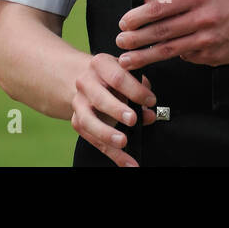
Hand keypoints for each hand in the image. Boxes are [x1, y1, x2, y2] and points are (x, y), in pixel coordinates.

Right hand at [70, 53, 155, 167]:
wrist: (81, 78)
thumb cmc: (111, 75)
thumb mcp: (125, 73)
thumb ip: (140, 89)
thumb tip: (150, 111)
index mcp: (100, 64)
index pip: (117, 76)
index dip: (135, 89)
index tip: (151, 100)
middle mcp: (86, 83)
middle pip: (99, 98)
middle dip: (116, 109)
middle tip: (133, 119)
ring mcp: (79, 103)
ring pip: (88, 121)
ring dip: (106, 133)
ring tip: (123, 142)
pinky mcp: (77, 121)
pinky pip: (92, 140)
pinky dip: (111, 154)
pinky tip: (126, 162)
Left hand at [115, 0, 228, 71]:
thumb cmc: (228, 2)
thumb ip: (173, 0)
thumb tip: (146, 4)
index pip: (161, 8)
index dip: (138, 17)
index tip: (124, 23)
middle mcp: (203, 19)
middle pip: (162, 32)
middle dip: (136, 40)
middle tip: (120, 43)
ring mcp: (209, 40)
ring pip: (171, 50)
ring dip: (146, 56)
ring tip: (129, 60)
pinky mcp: (213, 57)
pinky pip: (188, 57)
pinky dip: (177, 55)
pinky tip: (172, 52)